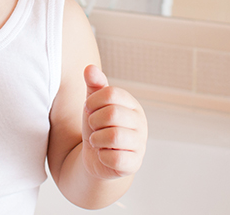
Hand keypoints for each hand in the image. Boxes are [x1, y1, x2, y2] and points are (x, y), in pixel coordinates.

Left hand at [81, 65, 146, 179]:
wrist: (97, 158)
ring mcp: (140, 144)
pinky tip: (103, 155)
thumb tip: (89, 67)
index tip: (89, 109)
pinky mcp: (134, 163)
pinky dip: (101, 156)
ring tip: (97, 141)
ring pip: (112, 136)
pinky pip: (114, 157)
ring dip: (96, 139)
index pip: (111, 93)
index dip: (92, 101)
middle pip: (111, 114)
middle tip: (93, 127)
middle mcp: (140, 123)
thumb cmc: (98, 127)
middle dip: (94, 121)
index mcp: (132, 105)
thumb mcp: (94, 104)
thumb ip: (94, 85)